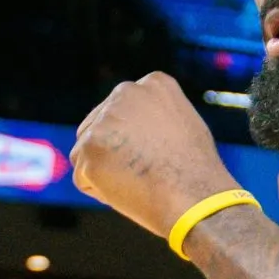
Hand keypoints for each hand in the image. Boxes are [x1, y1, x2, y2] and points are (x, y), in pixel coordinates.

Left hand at [69, 71, 240, 236]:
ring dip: (104, 171)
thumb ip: (154, 116)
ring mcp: (105, 119)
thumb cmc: (195, 169)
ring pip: (87, 151)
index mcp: (153, 83)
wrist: (194, 195)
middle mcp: (126, 92)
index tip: (153, 153)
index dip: (134, 139)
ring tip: (137, 181)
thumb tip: (132, 126)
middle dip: (112, 151)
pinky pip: (83, 176)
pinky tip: (127, 190)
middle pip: (99, 125)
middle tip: (139, 172)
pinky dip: (100, 190)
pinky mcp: (89, 146)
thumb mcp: (183, 124)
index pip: (124, 110)